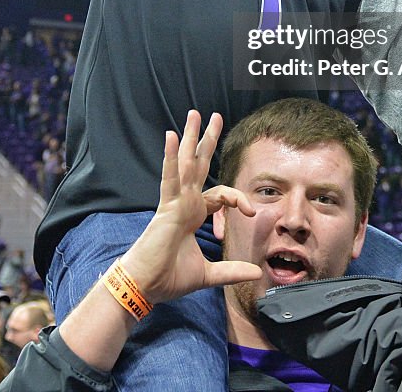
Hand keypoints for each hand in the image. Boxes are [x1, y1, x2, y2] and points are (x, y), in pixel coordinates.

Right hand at [120, 110, 261, 303]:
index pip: (219, 194)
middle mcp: (184, 202)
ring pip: (186, 163)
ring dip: (190, 138)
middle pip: (199, 164)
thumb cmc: (169, 278)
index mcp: (193, 213)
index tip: (251, 211)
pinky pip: (169, 177)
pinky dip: (171, 157)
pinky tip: (172, 136)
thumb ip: (231, 271)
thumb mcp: (209, 274)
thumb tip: (256, 274)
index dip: (237, 198)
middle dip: (207, 140)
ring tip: (195, 114)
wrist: (145, 286)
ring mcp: (175, 201)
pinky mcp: (166, 206)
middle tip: (214, 116)